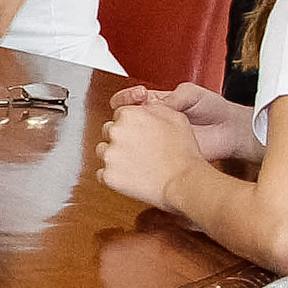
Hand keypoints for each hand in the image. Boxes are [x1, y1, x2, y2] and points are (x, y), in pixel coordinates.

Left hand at [97, 93, 206, 208]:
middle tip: (141, 150)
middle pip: (108, 132)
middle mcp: (115, 131)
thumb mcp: (176, 117)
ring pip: (103, 152)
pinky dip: (114, 176)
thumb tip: (143, 106)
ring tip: (138, 164)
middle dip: (121, 139)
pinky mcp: (108, 175)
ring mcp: (110, 154)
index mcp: (129, 114)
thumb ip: (153, 108)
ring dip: (115, 157)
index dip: (132, 125)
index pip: (119, 115)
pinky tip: (132, 176)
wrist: (184, 181)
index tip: (140, 135)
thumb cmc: (183, 151)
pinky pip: (103, 174)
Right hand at [118, 79, 252, 160]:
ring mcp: (154, 140)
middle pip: (122, 121)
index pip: (128, 100)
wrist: (230, 132)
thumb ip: (172, 96)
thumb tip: (153, 104)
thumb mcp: (192, 93)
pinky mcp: (160, 156)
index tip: (137, 95)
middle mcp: (151, 122)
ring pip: (128, 140)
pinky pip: (142, 156)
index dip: (126, 97)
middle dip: (123, 117)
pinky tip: (145, 149)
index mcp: (155, 104)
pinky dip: (139, 154)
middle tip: (133, 116)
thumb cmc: (214, 110)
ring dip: (129, 136)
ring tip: (140, 132)